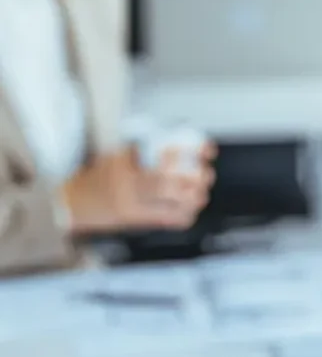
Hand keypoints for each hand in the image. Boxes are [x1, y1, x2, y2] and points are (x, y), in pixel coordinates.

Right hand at [62, 146, 214, 234]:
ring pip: (165, 200)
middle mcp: (125, 182)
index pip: (161, 154)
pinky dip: (178, 217)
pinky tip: (189, 214)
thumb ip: (144, 151)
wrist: (70, 204)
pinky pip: (158, 219)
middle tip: (207, 175)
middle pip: (165, 180)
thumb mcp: (116, 156)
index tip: (205, 150)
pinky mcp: (127, 219)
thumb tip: (182, 145)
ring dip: (190, 198)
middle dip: (193, 178)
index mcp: (124, 161)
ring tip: (202, 194)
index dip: (188, 152)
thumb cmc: (97, 177)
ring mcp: (126, 202)